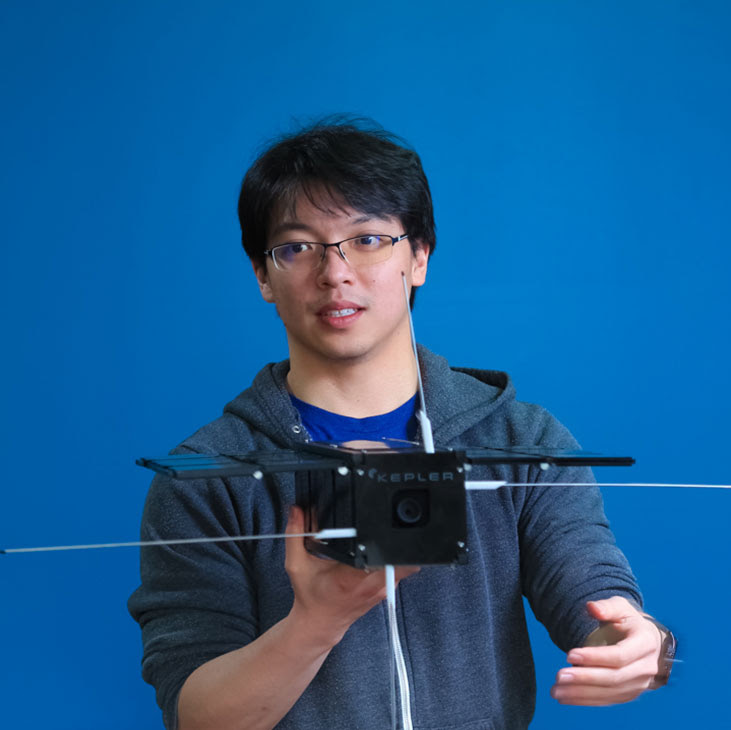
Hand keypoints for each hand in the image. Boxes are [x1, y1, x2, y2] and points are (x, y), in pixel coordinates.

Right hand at [284, 505, 418, 647]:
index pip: (380, 556)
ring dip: (393, 550)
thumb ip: (295, 535)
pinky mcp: (386, 589)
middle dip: (395, 540)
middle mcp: (372, 583)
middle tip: (382, 529)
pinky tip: (375, 555)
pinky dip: (391, 559)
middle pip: (400, 557)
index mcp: (351, 577)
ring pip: (403, 563)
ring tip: (377, 542)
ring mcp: (382, 588)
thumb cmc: (310, 596)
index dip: (385, 541)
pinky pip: (398, 569)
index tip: (379, 526)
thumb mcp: (296, 565)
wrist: (320, 623)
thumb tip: (297, 510)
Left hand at [550, 596, 662, 705]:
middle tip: (559, 676)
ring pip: (609, 692)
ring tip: (556, 691)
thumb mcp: (621, 607)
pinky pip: (607, 700)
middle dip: (584, 678)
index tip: (570, 655)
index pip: (620, 655)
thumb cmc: (629, 621)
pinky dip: (585, 700)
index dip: (595, 657)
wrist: (648, 641)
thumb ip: (607, 607)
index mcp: (645, 643)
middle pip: (613, 678)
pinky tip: (566, 698)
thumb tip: (592, 608)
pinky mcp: (629, 694)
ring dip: (581, 693)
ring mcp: (639, 684)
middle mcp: (646, 668)